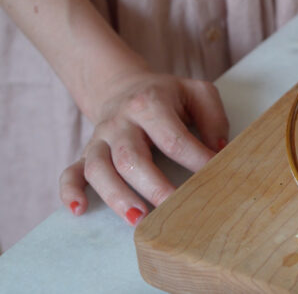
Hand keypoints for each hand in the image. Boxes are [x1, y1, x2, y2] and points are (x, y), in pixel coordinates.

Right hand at [59, 71, 228, 224]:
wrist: (124, 88)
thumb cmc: (168, 96)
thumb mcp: (197, 93)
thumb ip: (213, 118)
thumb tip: (219, 151)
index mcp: (150, 104)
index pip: (173, 138)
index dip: (195, 160)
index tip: (214, 176)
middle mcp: (120, 122)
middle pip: (132, 158)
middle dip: (154, 186)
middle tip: (174, 207)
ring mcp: (100, 139)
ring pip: (99, 169)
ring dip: (117, 196)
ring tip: (138, 220)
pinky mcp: (86, 153)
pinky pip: (71, 172)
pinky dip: (69, 191)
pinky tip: (78, 210)